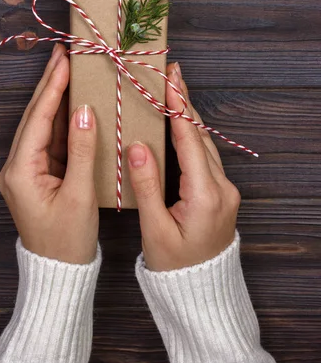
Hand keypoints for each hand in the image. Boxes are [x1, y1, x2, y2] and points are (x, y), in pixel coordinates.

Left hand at [0, 43, 98, 263]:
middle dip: (50, 84)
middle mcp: (17, 166)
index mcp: (21, 171)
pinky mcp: (38, 173)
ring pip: (42, 125)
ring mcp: (26, 169)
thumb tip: (85, 111)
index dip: (52, 88)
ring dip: (56, 98)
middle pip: (35, 116)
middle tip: (64, 54)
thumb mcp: (80, 195)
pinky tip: (73, 101)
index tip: (64, 60)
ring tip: (69, 69)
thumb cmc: (68, 239)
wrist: (59, 270)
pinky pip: (51, 139)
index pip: (38, 119)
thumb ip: (82, 150)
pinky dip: (62, 119)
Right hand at [127, 61, 240, 270]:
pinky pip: (206, 154)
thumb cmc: (175, 267)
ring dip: (189, 115)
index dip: (178, 107)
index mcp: (205, 195)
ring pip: (205, 142)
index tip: (169, 80)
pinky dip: (192, 133)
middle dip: (185, 101)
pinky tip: (181, 122)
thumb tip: (137, 147)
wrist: (201, 290)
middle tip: (171, 72)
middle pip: (201, 134)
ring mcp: (225, 189)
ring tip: (173, 88)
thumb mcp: (155, 230)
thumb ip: (147, 187)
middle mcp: (221, 187)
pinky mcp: (221, 192)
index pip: (190, 140)